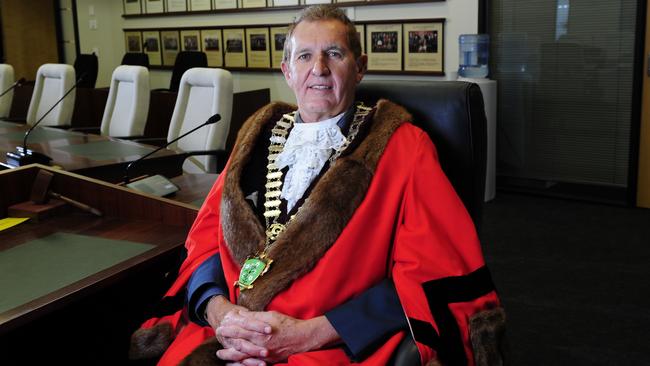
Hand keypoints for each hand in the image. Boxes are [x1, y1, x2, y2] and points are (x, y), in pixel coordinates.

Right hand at [205, 296, 270, 362]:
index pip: (246, 323)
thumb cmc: (242, 315)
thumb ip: (255, 316)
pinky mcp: (227, 353)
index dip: (258, 326)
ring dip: (251, 360)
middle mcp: (225, 332)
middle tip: (267, 352)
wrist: (225, 320)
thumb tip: (268, 321)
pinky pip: (234, 363)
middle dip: (254, 349)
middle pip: (240, 342)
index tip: (270, 330)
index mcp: (231, 319)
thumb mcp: (248, 312)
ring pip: (237, 355)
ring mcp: (226, 344)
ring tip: (263, 364)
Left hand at [218, 311, 339, 362]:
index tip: (221, 326)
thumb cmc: (288, 324)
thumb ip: (255, 317)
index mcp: (260, 332)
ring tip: (221, 354)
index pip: (241, 329)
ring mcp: (264, 354)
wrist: (303, 338)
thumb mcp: (271, 316)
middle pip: (239, 343)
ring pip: (243, 355)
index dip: (230, 328)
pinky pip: (252, 363)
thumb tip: (241, 314)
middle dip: (227, 340)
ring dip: (230, 354)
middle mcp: (260, 344)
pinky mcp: (268, 360)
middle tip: (218, 337)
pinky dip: (242, 363)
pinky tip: (235, 362)